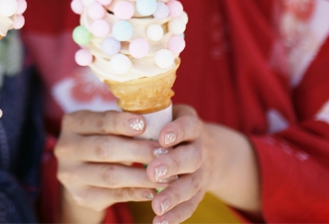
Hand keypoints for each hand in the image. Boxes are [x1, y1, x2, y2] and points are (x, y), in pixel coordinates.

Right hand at [55, 110, 159, 219]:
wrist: (82, 172)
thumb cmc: (103, 140)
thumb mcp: (106, 127)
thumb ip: (123, 125)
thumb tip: (158, 126)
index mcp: (72, 123)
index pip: (98, 121)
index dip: (121, 122)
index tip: (144, 124)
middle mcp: (65, 148)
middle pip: (104, 149)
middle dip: (137, 151)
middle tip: (164, 153)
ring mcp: (70, 174)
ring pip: (110, 175)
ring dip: (141, 176)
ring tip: (167, 175)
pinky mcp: (81, 196)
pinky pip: (112, 195)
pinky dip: (135, 193)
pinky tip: (152, 191)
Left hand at [146, 105, 260, 223]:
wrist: (207, 148)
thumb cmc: (173, 126)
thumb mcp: (167, 115)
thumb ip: (149, 116)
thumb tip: (121, 117)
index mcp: (191, 125)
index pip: (188, 126)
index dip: (177, 131)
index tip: (163, 138)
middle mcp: (201, 149)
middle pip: (192, 157)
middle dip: (172, 164)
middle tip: (153, 172)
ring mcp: (202, 172)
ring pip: (191, 184)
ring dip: (173, 196)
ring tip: (156, 206)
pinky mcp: (198, 192)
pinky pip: (190, 205)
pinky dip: (176, 215)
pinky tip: (160, 222)